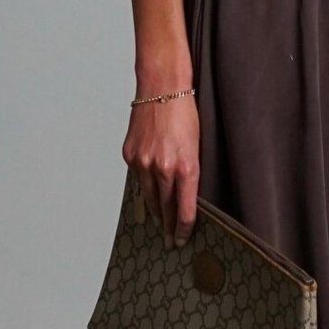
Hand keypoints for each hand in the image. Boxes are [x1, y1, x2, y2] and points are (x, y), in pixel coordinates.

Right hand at [122, 93, 200, 245]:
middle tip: (170, 241)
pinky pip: (138, 178)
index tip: (183, 239)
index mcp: (186, 167)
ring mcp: (143, 162)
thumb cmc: (186, 113)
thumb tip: (185, 196)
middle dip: (168, 226)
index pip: (185, 209)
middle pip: (165, 208)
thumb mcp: (198, 146)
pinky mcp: (130, 154)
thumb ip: (191, 172)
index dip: (184, 228)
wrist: (163, 88)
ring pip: (148, 197)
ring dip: (155, 212)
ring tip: (160, 224)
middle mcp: (163, 168)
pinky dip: (144, 186)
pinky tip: (148, 195)